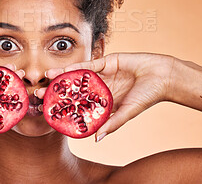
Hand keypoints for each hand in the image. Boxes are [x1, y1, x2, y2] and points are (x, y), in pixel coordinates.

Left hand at [43, 53, 174, 141]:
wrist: (163, 76)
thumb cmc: (148, 96)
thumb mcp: (128, 112)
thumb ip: (113, 124)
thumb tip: (96, 140)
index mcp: (103, 101)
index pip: (80, 105)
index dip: (65, 108)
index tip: (48, 111)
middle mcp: (99, 87)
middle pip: (74, 90)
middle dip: (58, 91)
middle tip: (39, 93)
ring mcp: (102, 74)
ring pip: (78, 76)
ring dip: (63, 76)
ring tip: (46, 77)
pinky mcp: (106, 61)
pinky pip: (89, 64)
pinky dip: (77, 67)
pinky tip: (64, 68)